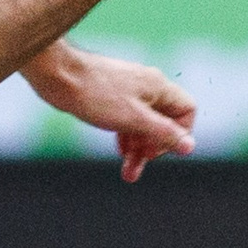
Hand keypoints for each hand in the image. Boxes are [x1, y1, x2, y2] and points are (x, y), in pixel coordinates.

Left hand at [28, 45, 197, 181]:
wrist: (58, 74)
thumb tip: (189, 146)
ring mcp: (129, 90)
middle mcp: (147, 86)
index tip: (157, 150)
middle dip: (153, 148)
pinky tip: (119, 151)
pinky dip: (126, 137)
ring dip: (138, 148)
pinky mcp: (111, 95)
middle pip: (164, 121)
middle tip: (137, 169)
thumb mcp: (134, 119)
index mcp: (159, 87)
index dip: (179, 134)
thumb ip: (163, 133)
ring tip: (127, 173)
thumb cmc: (95, 94)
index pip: (187, 111)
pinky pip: (127, 119)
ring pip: (143, 123)